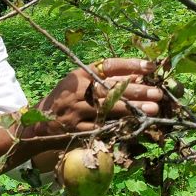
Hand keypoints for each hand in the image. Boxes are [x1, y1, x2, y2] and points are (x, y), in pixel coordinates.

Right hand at [32, 58, 162, 134]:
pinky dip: (120, 126)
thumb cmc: (64, 99)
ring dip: (133, 109)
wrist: (37, 122)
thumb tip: (138, 77)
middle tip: (158, 93)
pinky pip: (101, 128)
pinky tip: (135, 126)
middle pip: (111, 88)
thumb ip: (103, 78)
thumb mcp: (78, 82)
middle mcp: (77, 91)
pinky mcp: (77, 130)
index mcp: (79, 75)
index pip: (109, 65)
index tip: (151, 67)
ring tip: (153, 109)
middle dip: (137, 91)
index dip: (131, 65)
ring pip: (109, 109)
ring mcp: (76, 112)